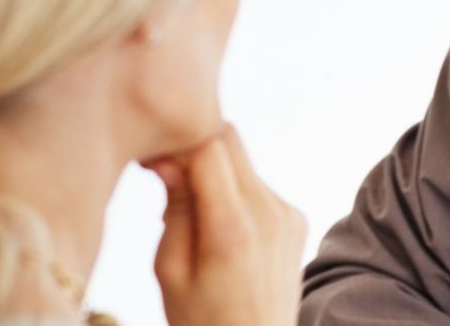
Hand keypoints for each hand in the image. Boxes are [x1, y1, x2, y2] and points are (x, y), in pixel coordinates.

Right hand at [149, 124, 306, 325]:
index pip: (210, 143)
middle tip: (166, 180)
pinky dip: (234, 193)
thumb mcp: (170, 271)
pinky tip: (220, 232)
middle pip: (230, 141)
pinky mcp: (296, 219)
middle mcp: (269, 213)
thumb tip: (169, 157)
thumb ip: (174, 208)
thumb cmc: (203, 321)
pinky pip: (258, 186)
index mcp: (233, 226)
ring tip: (194, 220)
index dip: (176, 141)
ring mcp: (288, 214)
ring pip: (242, 163)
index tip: (152, 162)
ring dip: (214, 173)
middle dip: (194, 148)